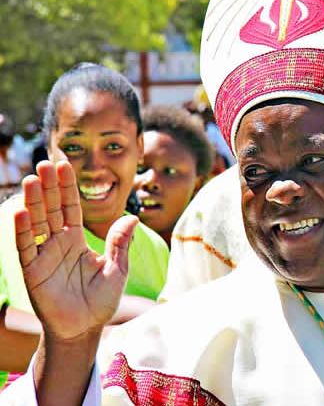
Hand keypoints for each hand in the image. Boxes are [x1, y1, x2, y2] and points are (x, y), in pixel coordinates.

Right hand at [14, 161, 135, 342]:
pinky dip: (23, 230)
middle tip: (45, 162)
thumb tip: (133, 215)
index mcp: (78, 240)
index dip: (67, 187)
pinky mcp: (32, 271)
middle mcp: (58, 243)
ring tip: (33, 179)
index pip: (71, 207)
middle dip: (49, 187)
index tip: (64, 165)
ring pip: (37, 222)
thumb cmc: (101, 301)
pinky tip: (22, 212)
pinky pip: (26, 247)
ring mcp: (44, 255)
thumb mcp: (118, 269)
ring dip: (34, 201)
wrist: (85, 329)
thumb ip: (121, 243)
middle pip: (52, 209)